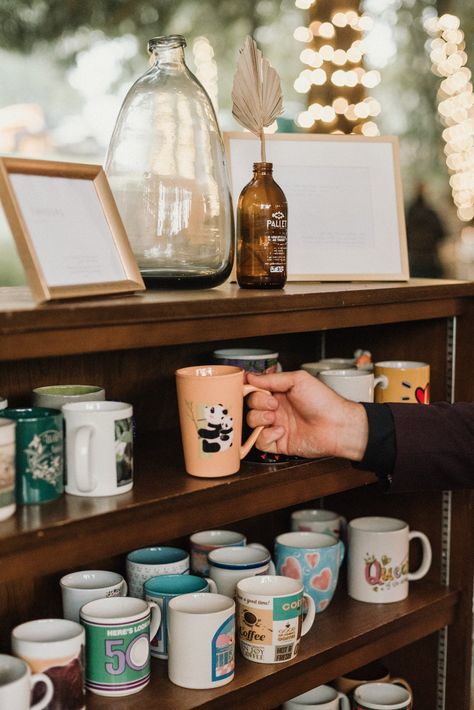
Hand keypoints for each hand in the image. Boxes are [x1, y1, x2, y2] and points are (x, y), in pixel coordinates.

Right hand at [246, 370, 367, 460]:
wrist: (337, 425)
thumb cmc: (323, 401)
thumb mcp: (298, 380)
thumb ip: (272, 379)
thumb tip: (251, 377)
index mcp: (280, 392)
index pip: (256, 389)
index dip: (250, 388)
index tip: (248, 387)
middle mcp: (277, 408)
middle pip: (251, 405)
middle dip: (258, 403)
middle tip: (273, 404)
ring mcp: (277, 425)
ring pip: (252, 422)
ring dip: (259, 418)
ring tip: (274, 417)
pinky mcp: (279, 443)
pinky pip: (260, 442)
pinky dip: (266, 436)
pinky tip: (280, 431)